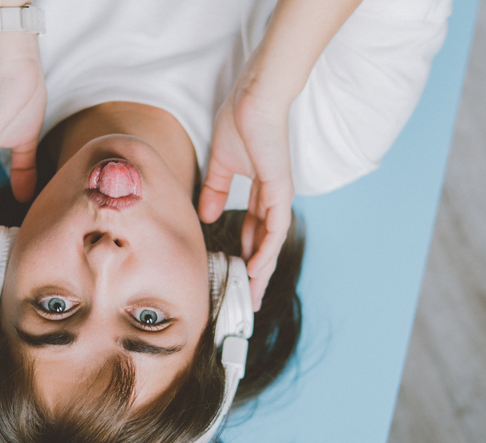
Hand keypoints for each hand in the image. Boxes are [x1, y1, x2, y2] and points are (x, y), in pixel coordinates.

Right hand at [198, 75, 294, 310]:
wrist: (254, 98)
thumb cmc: (240, 121)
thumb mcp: (222, 164)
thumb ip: (216, 189)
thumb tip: (206, 215)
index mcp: (261, 189)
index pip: (254, 229)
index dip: (246, 253)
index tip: (236, 276)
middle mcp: (273, 196)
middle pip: (265, 243)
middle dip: (256, 272)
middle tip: (248, 300)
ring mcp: (278, 195)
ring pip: (272, 242)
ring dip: (262, 270)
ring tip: (252, 295)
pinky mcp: (280, 190)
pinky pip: (275, 228)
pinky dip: (266, 251)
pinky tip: (256, 270)